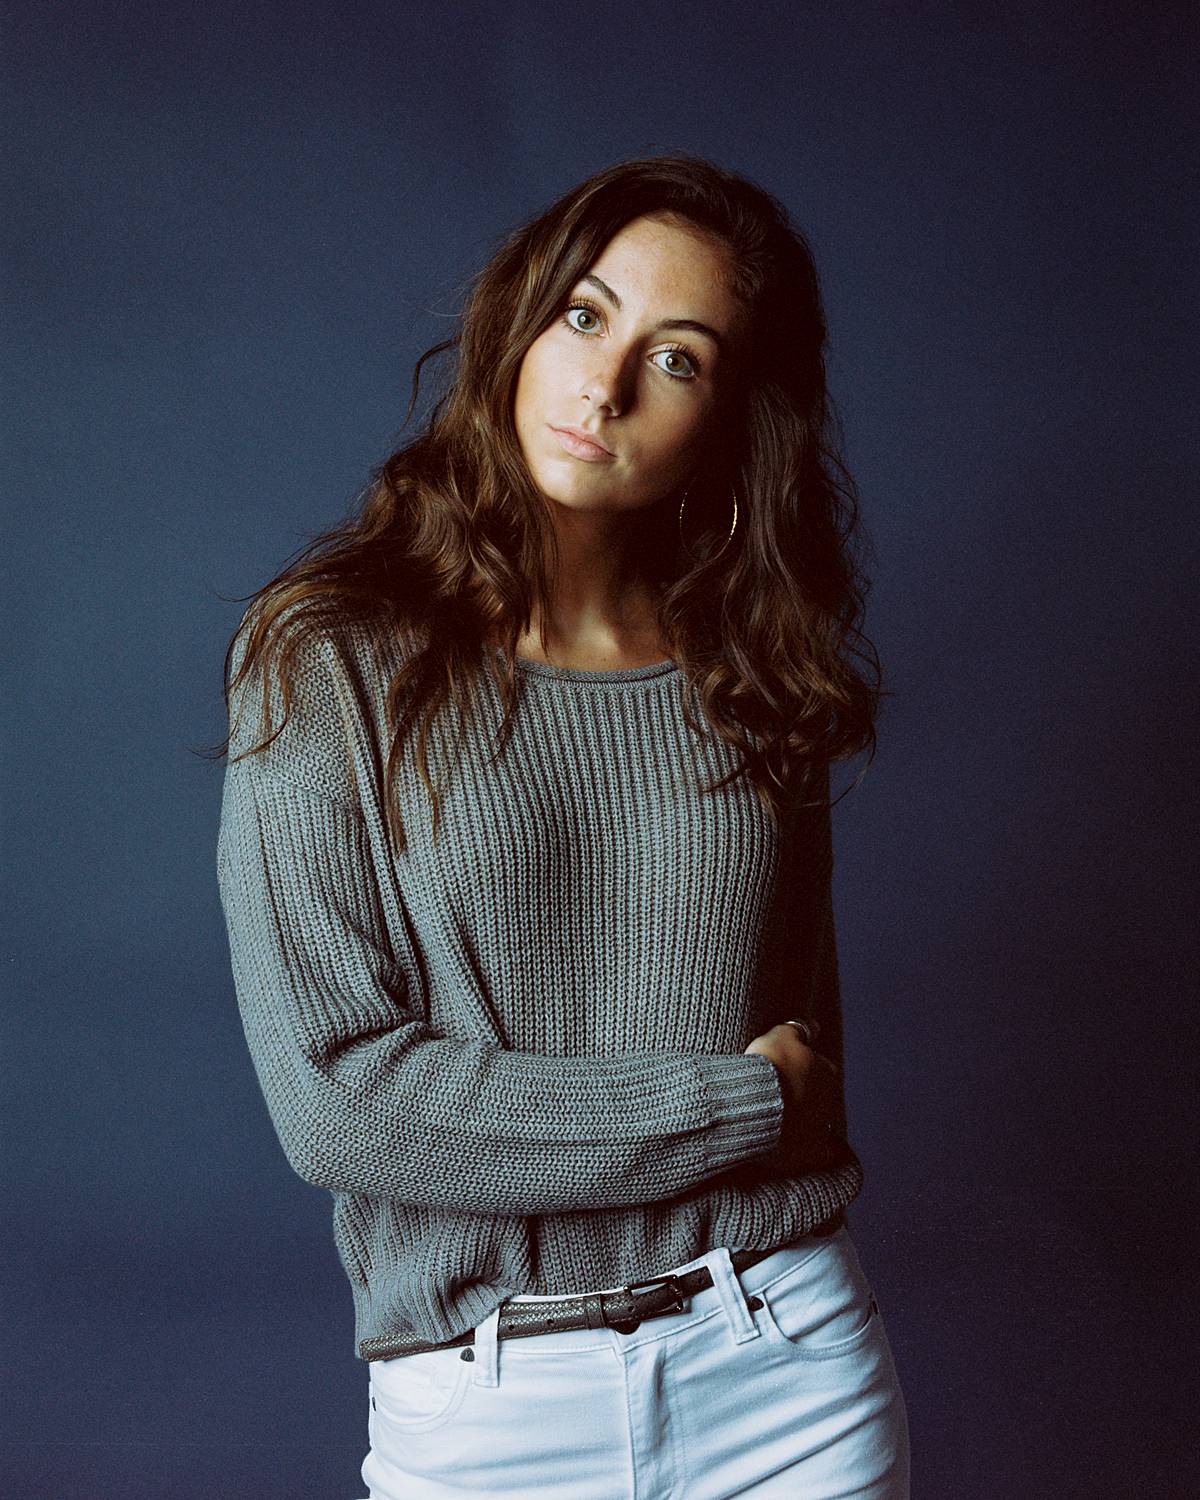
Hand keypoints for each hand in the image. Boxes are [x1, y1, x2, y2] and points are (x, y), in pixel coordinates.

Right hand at [744, 1023, 841, 1168]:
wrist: (756, 1105)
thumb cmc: (769, 1066)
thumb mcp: (781, 1035)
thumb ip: (799, 1029)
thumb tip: (814, 1025)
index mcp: (828, 1074)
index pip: (820, 1068)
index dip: (801, 1068)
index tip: (784, 1070)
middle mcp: (830, 1102)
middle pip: (820, 1097)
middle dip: (805, 1096)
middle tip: (780, 1095)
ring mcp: (821, 1129)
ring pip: (818, 1124)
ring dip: (805, 1122)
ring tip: (780, 1120)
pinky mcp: (809, 1153)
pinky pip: (816, 1153)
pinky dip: (809, 1151)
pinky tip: (795, 1148)